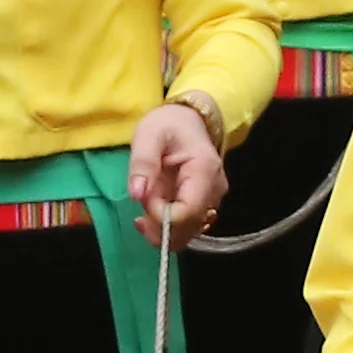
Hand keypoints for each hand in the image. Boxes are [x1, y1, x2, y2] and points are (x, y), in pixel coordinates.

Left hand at [130, 100, 229, 241]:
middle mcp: (214, 189)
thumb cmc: (168, 125)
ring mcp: (212, 199)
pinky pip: (188, 227)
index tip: (142, 207)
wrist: (188, 120)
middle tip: (138, 216)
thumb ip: (143, 163)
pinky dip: (169, 228)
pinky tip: (155, 213)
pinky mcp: (205, 205)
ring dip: (163, 230)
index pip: (188, 211)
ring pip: (189, 232)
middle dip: (160, 228)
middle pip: (190, 227)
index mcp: (204, 170)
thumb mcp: (149, 135)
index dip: (162, 218)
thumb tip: (137, 194)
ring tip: (145, 209)